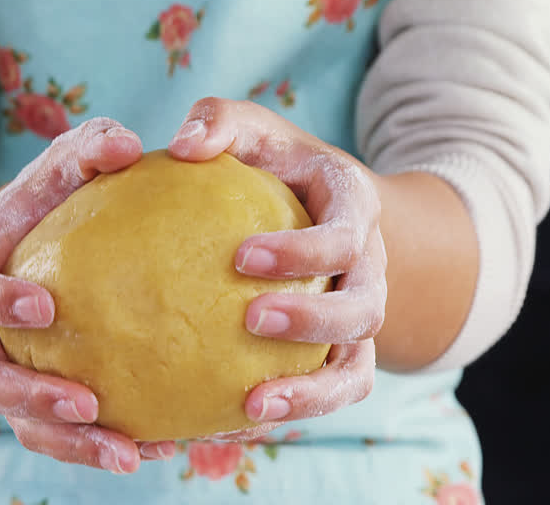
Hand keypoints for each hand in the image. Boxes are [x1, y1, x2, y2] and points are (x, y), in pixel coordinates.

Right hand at [0, 118, 175, 472]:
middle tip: (87, 404)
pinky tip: (155, 451)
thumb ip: (88, 148)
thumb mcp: (60, 166)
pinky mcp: (34, 403)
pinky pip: (61, 436)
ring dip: (70, 444)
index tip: (45, 306)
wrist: (23, 250)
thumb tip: (129, 144)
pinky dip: (99, 448)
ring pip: (24, 424)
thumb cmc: (48, 201)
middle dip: (32, 398)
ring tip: (127, 456)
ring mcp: (2, 374)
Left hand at [168, 98, 386, 428]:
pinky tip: (230, 426)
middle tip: (250, 319)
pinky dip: (288, 414)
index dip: (305, 251)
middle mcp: (368, 272)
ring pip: (355, 370)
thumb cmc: (275, 164)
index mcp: (355, 212)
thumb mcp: (254, 130)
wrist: (324, 209)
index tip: (242, 255)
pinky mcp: (338, 357)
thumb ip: (220, 122)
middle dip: (313, 321)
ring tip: (251, 409)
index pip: (346, 237)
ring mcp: (357, 320)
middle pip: (364, 310)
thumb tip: (181, 144)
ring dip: (310, 395)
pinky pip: (324, 396)